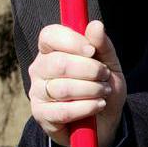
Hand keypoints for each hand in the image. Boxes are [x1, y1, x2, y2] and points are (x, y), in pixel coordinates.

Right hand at [27, 19, 125, 146]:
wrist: (105, 121)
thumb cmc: (103, 87)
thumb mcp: (110, 64)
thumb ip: (102, 45)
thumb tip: (96, 24)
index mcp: (51, 50)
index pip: (49, 35)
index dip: (71, 41)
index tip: (92, 50)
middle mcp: (39, 69)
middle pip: (58, 63)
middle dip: (89, 70)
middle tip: (104, 76)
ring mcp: (37, 92)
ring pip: (62, 88)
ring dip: (91, 90)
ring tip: (104, 92)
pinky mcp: (41, 115)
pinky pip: (63, 110)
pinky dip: (86, 107)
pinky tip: (98, 105)